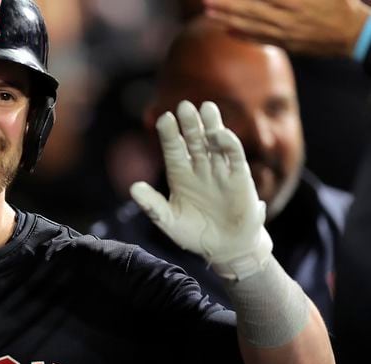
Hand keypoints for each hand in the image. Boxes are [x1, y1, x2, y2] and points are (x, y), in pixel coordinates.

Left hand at [130, 101, 272, 279]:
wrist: (225, 249)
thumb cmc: (193, 234)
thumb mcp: (168, 221)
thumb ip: (152, 205)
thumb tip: (133, 188)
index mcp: (179, 175)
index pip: (173, 150)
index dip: (169, 134)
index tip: (164, 118)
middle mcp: (199, 169)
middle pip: (193, 141)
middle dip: (189, 124)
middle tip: (184, 106)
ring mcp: (220, 171)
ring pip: (214, 143)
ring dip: (211, 126)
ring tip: (206, 107)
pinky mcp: (239, 177)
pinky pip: (234, 157)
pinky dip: (228, 144)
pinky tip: (220, 134)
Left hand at [203, 0, 370, 56]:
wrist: (352, 33)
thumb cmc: (338, 6)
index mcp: (296, 0)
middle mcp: (287, 17)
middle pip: (251, 10)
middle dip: (227, 5)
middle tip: (207, 2)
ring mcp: (285, 32)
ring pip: (251, 26)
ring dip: (228, 19)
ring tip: (210, 14)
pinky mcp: (285, 43)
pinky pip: (260, 39)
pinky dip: (242, 35)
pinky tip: (227, 31)